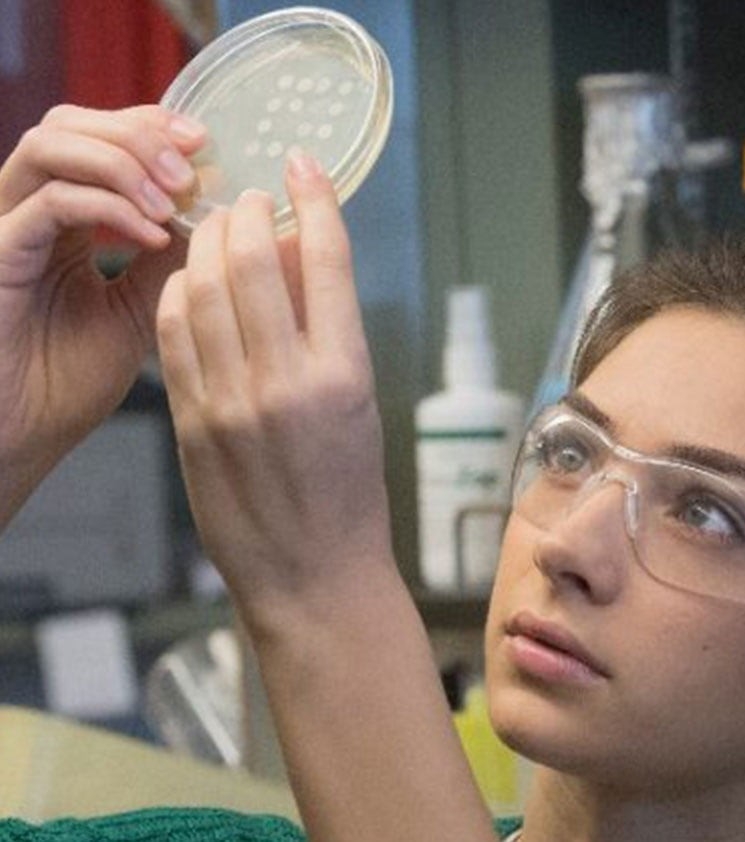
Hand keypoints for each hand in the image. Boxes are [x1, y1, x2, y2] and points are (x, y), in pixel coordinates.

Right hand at [0, 104, 204, 524]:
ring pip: (54, 144)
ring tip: (175, 201)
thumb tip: (243, 223)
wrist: (19, 437)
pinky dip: (107, 207)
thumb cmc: (70, 382)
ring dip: (125, 161)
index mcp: (63, 218)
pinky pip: (47, 204)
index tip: (208, 144)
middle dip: (140, 133)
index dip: (153, 129)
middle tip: (194, 168)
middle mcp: (27, 211)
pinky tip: (152, 234)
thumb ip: (177, 260)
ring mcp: (5, 228)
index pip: (102, 139)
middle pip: (73, 123)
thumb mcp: (143, 309)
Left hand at [157, 151, 392, 629]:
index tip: (303, 165)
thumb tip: (297, 259)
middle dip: (248, 211)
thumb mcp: (361, 405)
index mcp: (345, 374)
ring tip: (217, 232)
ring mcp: (231, 403)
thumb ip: (329, 332)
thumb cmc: (350, 494)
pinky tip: (189, 284)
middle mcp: (286, 382)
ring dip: (206, 244)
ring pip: (200, 288)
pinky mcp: (191, 423)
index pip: (324, 259)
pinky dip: (179, 293)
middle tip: (251, 197)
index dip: (312, 199)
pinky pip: (173, 335)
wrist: (313, 575)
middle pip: (249, 260)